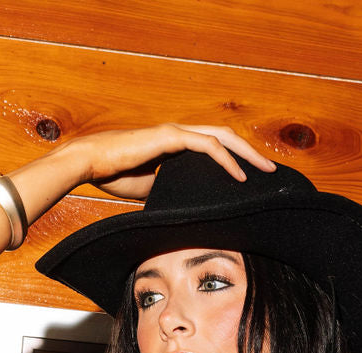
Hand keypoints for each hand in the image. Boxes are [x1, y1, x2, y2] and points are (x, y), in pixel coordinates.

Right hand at [73, 122, 275, 201]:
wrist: (90, 163)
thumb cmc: (113, 175)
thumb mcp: (149, 188)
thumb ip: (169, 191)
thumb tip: (185, 211)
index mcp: (176, 145)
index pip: (215, 147)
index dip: (236, 159)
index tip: (254, 177)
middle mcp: (180, 134)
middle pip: (226, 137)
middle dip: (251, 152)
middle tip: (271, 171)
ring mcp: (176, 132)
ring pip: (222, 136)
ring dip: (247, 153)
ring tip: (265, 171)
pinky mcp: (170, 137)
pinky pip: (206, 146)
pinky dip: (226, 160)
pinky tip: (239, 175)